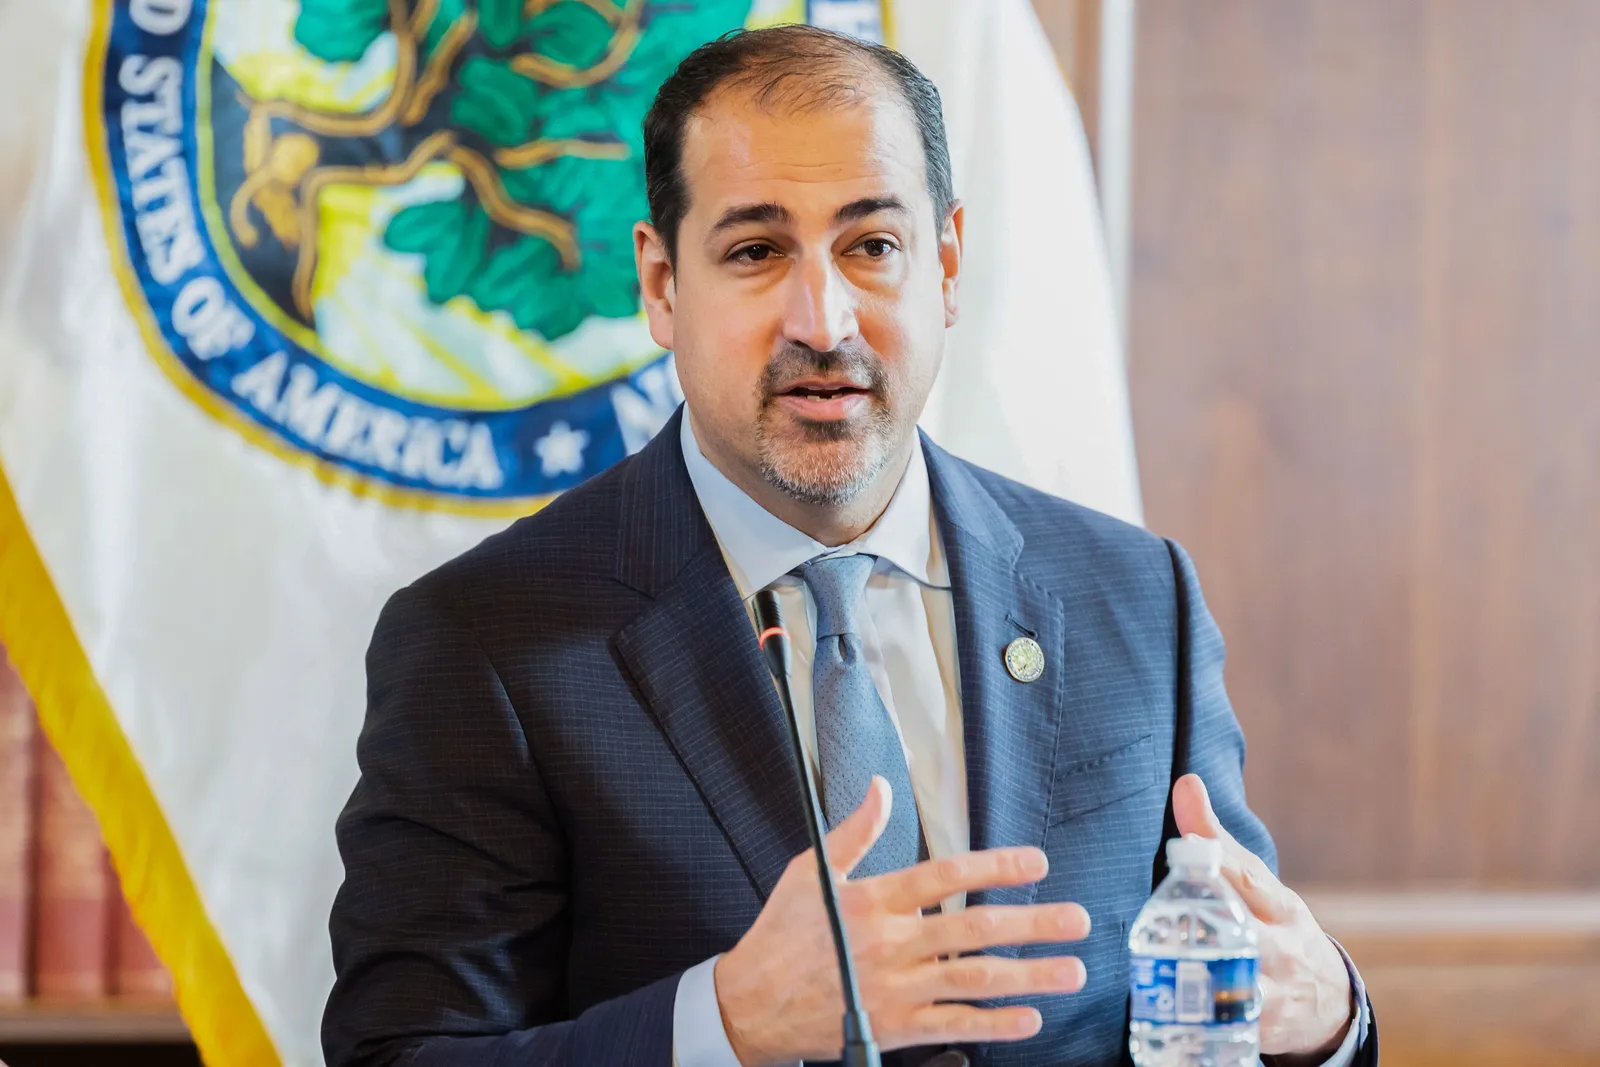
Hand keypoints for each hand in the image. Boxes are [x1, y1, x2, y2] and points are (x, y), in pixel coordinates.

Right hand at [713, 777, 1091, 1065]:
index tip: (1036, 863)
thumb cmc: (781, 935)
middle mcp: (889, 945)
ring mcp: (895, 990)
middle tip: (1075, 920)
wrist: (750, 1004)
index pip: (944, 876)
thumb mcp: (810, 870)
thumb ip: (854, 831)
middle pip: (973, 930)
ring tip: (1071, 971)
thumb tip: (881, 788)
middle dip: (1032, 924)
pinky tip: (1030, 1017)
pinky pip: (954, 1027)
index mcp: (871, 901)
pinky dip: (995, 1025)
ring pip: (974, 981)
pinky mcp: (894, 1028)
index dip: (994, 867)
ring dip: (1029, 976)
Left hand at [1172, 774, 1353, 1061]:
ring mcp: (1275, 992)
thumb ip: (1216, 840)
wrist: (1326, 1002)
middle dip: (1202, 930)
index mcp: (1279, 906)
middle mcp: (1281, 948)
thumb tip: (1185, 783)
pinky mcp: (1262, 1029)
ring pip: (1235, 987)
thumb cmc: (1277, 927)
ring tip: (1157, 974)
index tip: (1181, 830)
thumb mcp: (1258, 885)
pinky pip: (1229, 1025)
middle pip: (1241, 935)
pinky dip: (1201, 1021)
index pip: (1247, 876)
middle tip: (1161, 926)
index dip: (1213, 853)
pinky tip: (1169, 1013)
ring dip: (1197, 982)